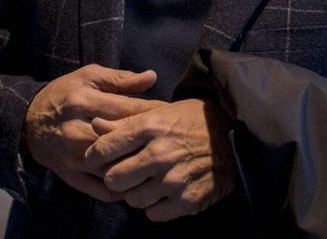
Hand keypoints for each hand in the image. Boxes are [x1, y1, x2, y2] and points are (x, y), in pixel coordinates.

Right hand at [23, 64, 164, 201]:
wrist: (28, 122)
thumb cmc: (65, 95)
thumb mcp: (88, 78)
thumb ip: (120, 79)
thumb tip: (152, 77)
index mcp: (82, 103)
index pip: (128, 110)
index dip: (155, 114)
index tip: (173, 117)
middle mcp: (76, 132)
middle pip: (123, 143)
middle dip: (151, 143)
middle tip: (172, 142)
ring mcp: (73, 158)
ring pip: (114, 169)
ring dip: (139, 170)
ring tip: (160, 165)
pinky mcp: (71, 177)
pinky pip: (103, 190)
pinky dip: (124, 189)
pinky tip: (139, 181)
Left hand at [83, 98, 235, 220]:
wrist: (233, 137)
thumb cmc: (188, 122)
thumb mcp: (157, 113)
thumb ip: (124, 123)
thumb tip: (94, 125)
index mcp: (149, 127)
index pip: (104, 150)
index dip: (95, 157)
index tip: (98, 160)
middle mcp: (160, 153)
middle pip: (113, 180)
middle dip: (115, 179)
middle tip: (126, 173)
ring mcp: (175, 179)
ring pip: (133, 200)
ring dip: (137, 194)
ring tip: (149, 182)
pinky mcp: (188, 199)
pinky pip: (153, 214)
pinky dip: (156, 206)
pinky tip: (165, 192)